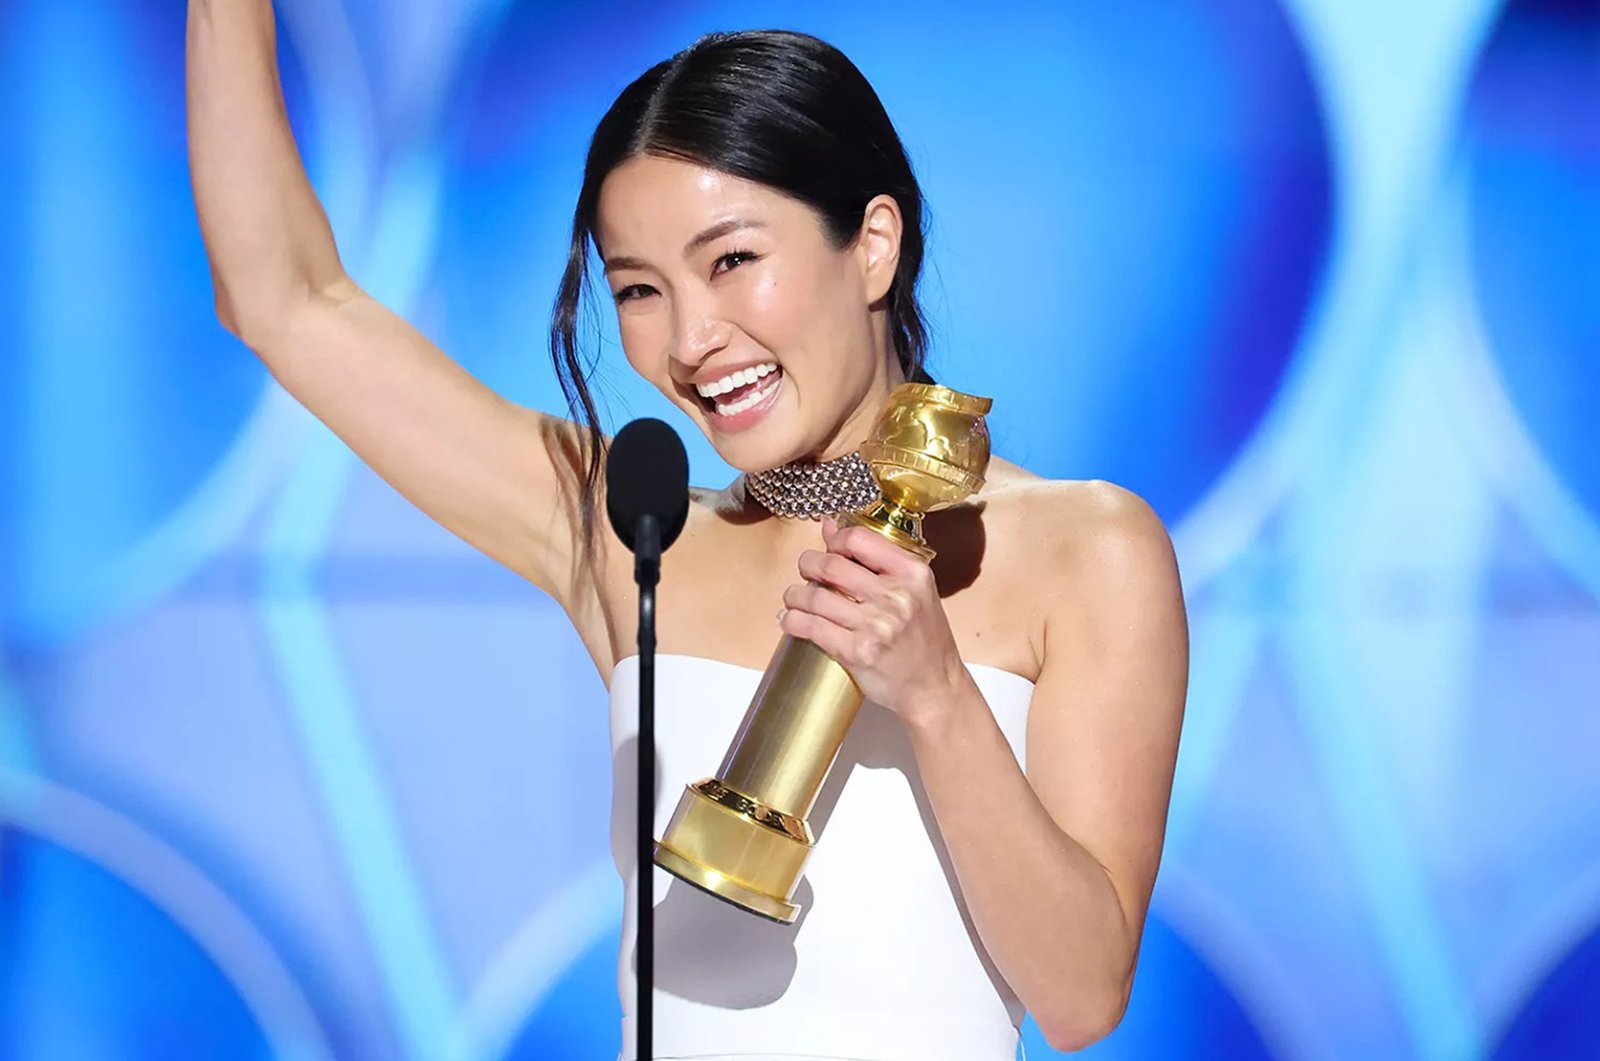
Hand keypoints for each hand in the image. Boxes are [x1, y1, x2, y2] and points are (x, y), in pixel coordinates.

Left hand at [778, 517, 970, 718]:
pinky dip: (792, 621)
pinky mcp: (858, 652)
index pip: (859, 539)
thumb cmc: (924, 638)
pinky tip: (790, 619)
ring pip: (815, 597)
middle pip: (830, 565)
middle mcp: (896, 596)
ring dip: (795, 596)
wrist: (935, 686)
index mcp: (912, 574)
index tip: (828, 548)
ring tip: (794, 599)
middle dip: (807, 565)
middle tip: (805, 571)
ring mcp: (876, 626)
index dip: (834, 540)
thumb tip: (830, 528)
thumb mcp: (913, 591)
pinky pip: (811, 628)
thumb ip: (876, 559)